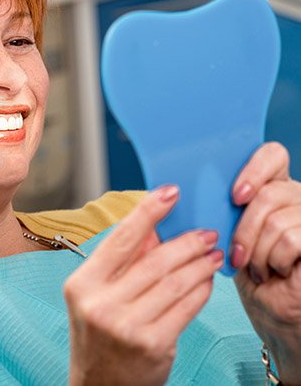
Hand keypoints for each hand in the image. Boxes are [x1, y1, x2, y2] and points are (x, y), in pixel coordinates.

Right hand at [64, 186, 222, 385]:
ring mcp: (127, 326)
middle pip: (154, 261)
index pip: (120, 239)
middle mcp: (101, 304)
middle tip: (206, 232)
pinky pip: (186, 307)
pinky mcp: (153, 345)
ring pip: (175, 282)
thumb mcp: (98, 294)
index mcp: (83, 283)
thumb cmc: (99, 334)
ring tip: (213, 254)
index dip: (148, 212)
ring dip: (199, 265)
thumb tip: (156, 228)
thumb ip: (123, 262)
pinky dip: (201, 290)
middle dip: (186, 242)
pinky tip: (207, 281)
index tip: (170, 192)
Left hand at [231, 142, 300, 383]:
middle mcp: (297, 196)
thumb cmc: (247, 268)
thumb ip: (218, 203)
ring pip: (277, 220)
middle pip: (270, 193)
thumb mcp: (229, 230)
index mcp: (274, 184)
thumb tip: (177, 187)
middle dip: (245, 230)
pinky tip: (275, 272)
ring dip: (258, 252)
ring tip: (258, 267)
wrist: (272, 311)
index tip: (234, 196)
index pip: (272, 154)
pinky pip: (292, 240)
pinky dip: (276, 261)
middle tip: (239, 254)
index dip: (254, 169)